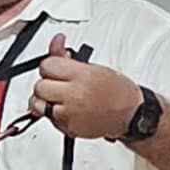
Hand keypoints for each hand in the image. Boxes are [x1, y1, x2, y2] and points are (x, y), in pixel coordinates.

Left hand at [28, 32, 143, 140]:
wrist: (131, 114)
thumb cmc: (117, 91)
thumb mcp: (94, 67)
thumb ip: (68, 57)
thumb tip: (56, 41)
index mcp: (82, 76)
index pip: (47, 65)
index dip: (50, 66)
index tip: (56, 69)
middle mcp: (75, 95)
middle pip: (39, 87)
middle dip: (46, 84)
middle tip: (59, 85)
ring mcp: (70, 114)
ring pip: (38, 105)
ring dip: (45, 101)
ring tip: (60, 99)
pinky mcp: (69, 128)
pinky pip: (49, 119)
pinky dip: (54, 115)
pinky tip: (68, 110)